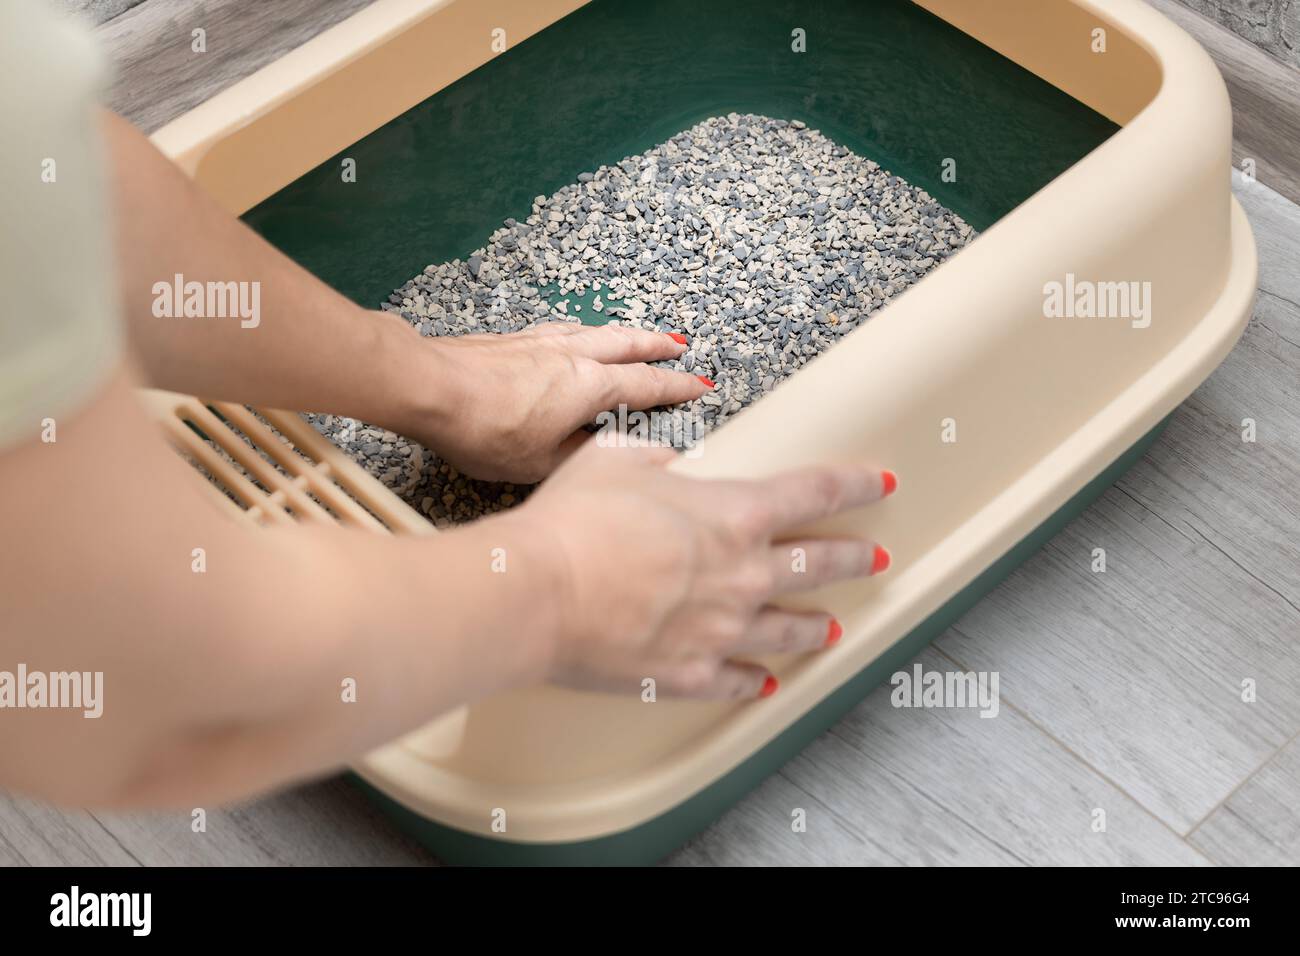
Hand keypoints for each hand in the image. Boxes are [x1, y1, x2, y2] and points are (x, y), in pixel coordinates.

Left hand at [400, 322, 709, 481]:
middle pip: (627, 344)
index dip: (677, 387)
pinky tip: (576, 335)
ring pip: (596, 331)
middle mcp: (573, 356)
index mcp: (589, 386)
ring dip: (624, 334)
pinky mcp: (514, 340)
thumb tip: (609, 450)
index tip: (700, 385)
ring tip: (637, 336)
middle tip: (679, 345)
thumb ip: (581, 455)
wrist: (428, 387)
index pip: (647, 385)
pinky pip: (564, 330)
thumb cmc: (482, 429)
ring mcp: (542, 343)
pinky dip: (585, 332)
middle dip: (657, 346)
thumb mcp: (540, 462)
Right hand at [515, 441, 895, 698]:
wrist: (538, 592)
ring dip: (816, 627)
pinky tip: (763, 682)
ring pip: (790, 629)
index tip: (882, 483)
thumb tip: (670, 461)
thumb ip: (657, 456)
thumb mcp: (618, 459)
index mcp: (734, 513)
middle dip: (852, 559)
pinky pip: (738, 679)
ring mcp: (723, 629)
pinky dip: (753, 680)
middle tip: (875, 559)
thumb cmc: (574, 521)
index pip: (816, 492)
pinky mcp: (692, 673)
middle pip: (818, 564)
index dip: (856, 484)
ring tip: (833, 629)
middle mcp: (744, 574)